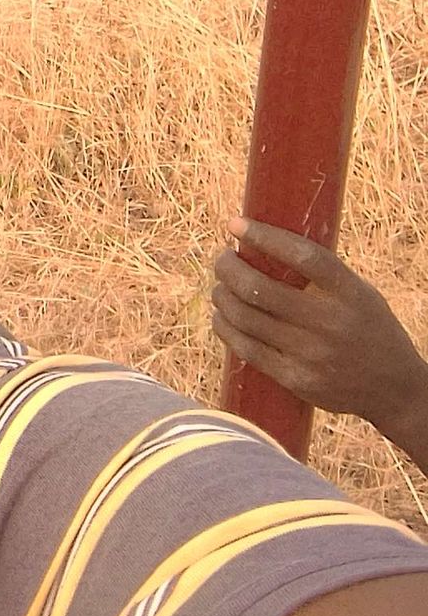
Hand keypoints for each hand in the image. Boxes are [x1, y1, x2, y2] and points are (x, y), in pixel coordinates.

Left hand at [211, 216, 427, 431]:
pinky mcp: (296, 379)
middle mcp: (331, 323)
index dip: (264, 237)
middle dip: (228, 268)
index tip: (236, 224)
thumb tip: (264, 242)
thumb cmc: (370, 330)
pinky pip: (246, 348)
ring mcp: (312, 354)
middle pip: (259, 288)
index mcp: (350, 294)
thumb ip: (322, 274)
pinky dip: (225, 327)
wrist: (396, 390)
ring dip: (222, 296)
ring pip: (245, 317)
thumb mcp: (359, 295)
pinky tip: (222, 316)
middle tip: (222, 259)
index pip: (303, 257)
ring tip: (220, 287)